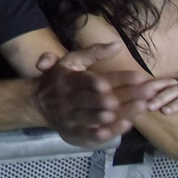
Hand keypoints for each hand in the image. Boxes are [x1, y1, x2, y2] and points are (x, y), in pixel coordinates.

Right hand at [32, 43, 174, 147]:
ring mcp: (67, 115)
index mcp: (66, 78)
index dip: (100, 80)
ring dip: (104, 116)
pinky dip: (97, 133)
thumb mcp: (72, 62)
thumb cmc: (59, 79)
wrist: (36, 103)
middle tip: (140, 97)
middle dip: (114, 98)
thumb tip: (117, 44)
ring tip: (124, 115)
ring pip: (87, 116)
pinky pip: (84, 133)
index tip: (129, 78)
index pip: (84, 79)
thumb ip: (93, 52)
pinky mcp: (70, 130)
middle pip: (90, 98)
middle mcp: (65, 97)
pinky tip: (112, 131)